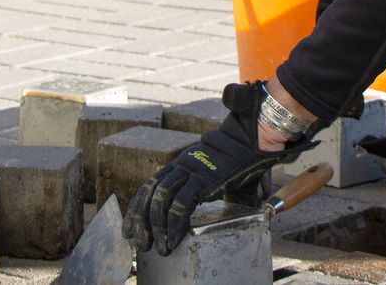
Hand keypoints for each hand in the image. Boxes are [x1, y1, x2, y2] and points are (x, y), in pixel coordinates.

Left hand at [124, 82, 313, 255]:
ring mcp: (191, 171)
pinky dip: (174, 223)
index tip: (132, 226)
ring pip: (161, 198)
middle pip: (150, 192)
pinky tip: (172, 238)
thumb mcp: (224, 180)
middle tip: (138, 241)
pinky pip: (181, 203)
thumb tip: (240, 208)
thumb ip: (222, 192)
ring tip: (155, 245)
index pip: (151, 185)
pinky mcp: (203, 179)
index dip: (138, 206)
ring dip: (155, 224)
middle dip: (140, 219)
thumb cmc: (243, 160)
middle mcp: (181, 166)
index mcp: (181, 164)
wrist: (254, 141)